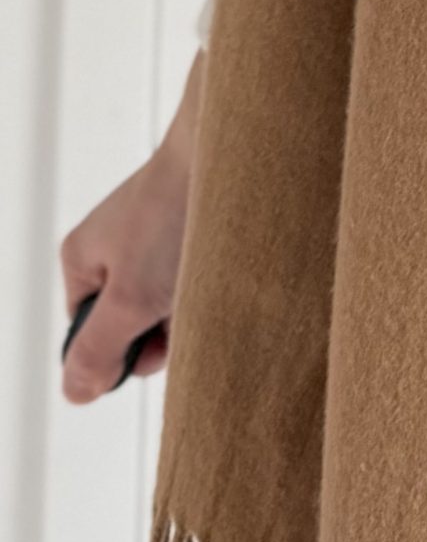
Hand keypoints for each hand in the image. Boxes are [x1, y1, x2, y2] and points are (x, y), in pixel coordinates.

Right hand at [58, 52, 202, 403]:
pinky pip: (203, 273)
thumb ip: (99, 349)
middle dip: (166, 327)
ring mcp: (160, 234)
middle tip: (190, 308)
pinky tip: (233, 273)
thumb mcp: (131, 298)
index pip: (90, 332)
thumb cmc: (176, 216)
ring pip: (174, 298)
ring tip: (215, 282)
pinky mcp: (200, 227)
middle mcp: (119, 245)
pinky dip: (217, 281)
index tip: (155, 342)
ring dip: (196, 304)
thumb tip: (76, 394)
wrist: (235, 147)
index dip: (123, 352)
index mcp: (84, 257)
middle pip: (136, 318)